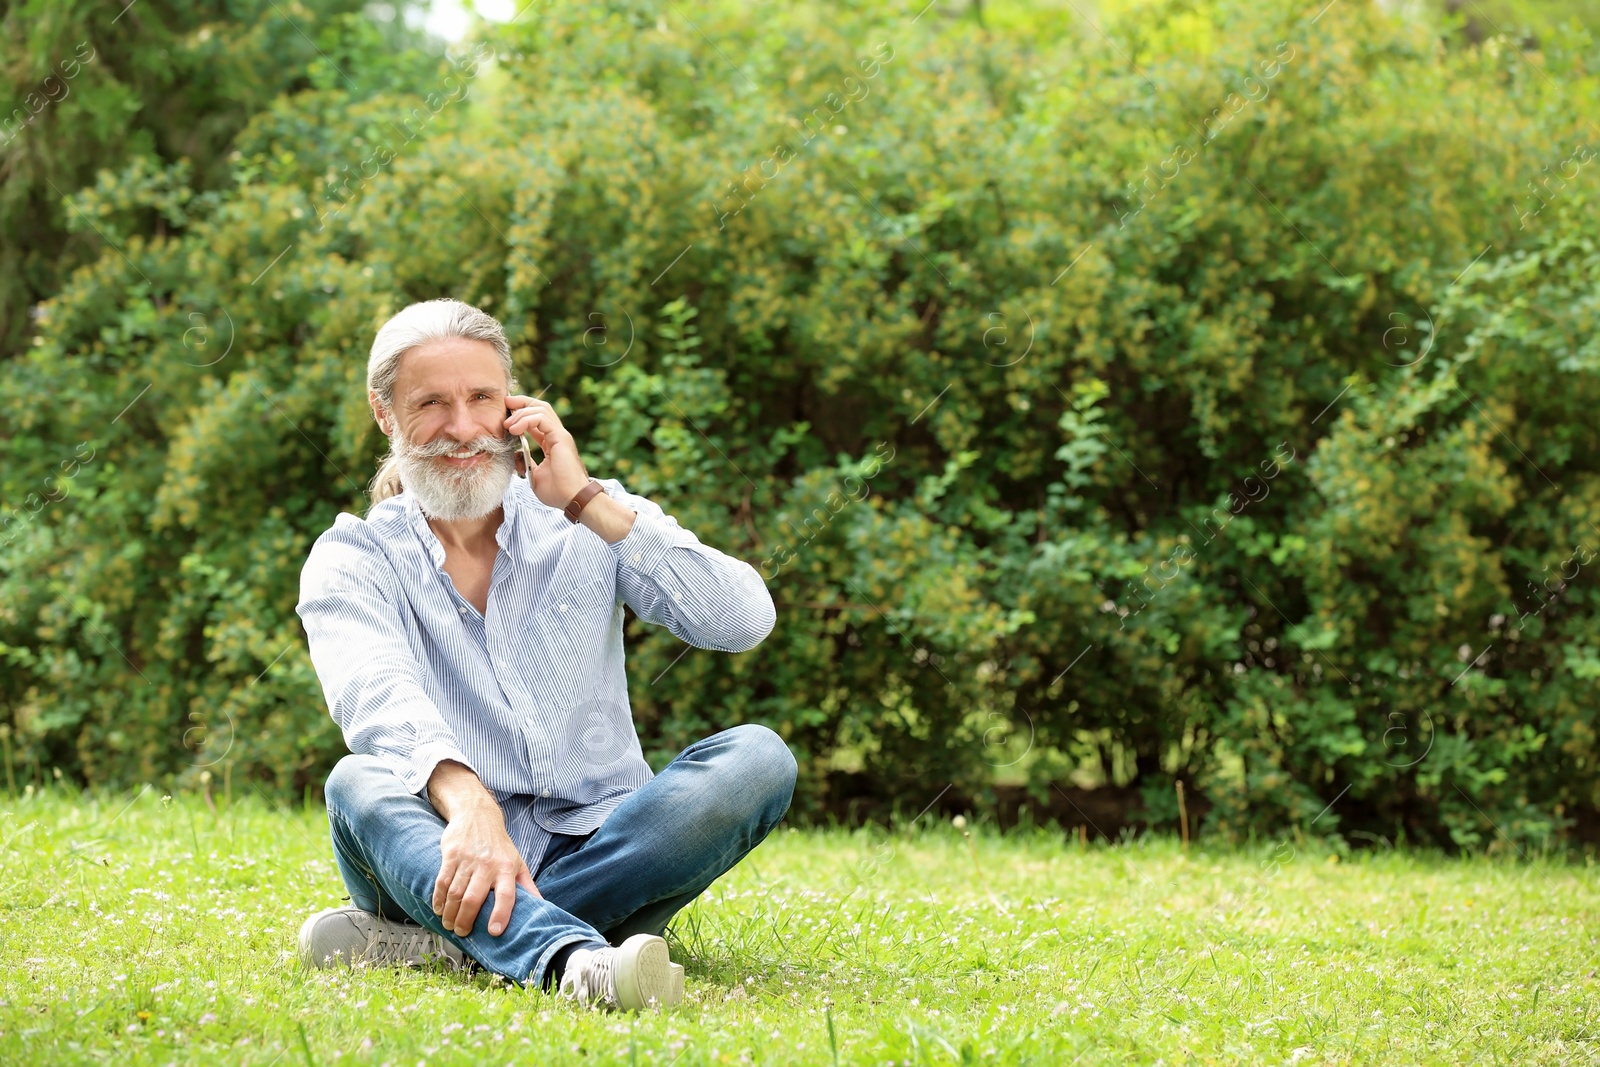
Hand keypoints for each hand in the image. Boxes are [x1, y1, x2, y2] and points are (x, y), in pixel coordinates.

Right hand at [432, 799, 539, 936]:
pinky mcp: (451, 855)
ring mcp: (468, 859)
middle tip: (462, 932)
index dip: (501, 914)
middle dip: (465, 921)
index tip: (494, 932)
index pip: (506, 894)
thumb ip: (527, 886)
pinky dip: (438, 898)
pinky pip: (442, 881)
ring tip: (449, 924)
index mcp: (507, 868)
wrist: (478, 815)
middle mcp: (488, 864)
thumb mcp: (518, 862)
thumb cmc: (499, 845)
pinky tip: (439, 909)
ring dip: (450, 913)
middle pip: (474, 899)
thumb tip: (541, 906)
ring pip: (455, 893)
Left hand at [505, 396, 589, 509]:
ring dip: (521, 412)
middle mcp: (557, 435)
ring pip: (541, 409)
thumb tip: (515, 455)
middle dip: (521, 402)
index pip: (537, 419)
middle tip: (506, 403)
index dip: (521, 413)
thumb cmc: (557, 491)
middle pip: (540, 407)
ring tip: (507, 424)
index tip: (506, 414)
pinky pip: (541, 419)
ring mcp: (560, 435)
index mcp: (551, 442)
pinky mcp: (561, 437)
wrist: (572, 499)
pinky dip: (526, 420)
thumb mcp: (535, 475)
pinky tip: (515, 429)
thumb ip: (526, 463)